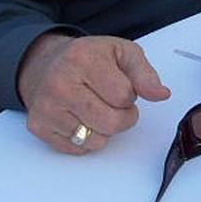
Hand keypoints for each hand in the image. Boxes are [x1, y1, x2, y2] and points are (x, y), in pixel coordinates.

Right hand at [17, 33, 170, 154]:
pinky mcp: (39, 127)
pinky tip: (82, 118)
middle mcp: (60, 84)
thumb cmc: (89, 57)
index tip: (124, 87)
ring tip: (99, 109)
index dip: (131, 95)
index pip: (123, 96)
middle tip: (118, 105)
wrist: (46, 64)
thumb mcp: (123, 52)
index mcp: (83, 59)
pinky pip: (77, 149)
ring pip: (95, 140)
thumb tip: (161, 94)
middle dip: (124, 117)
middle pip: (111, 122)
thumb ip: (145, 73)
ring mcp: (47, 107)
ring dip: (106, 129)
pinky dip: (88, 138)